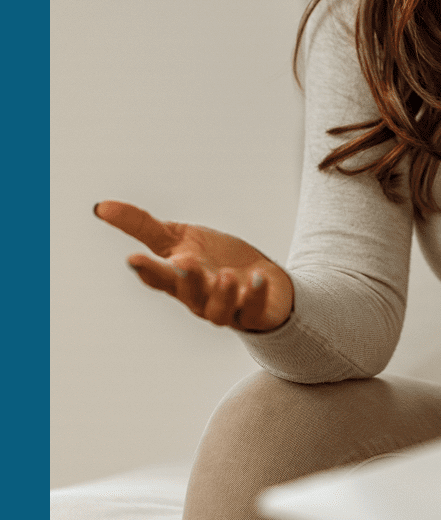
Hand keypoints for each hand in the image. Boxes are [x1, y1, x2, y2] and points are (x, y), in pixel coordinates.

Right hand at [94, 200, 293, 331]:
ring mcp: (227, 307)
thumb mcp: (177, 238)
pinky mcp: (255, 313)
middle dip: (186, 281)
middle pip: (187, 294)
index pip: (158, 277)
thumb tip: (100, 207)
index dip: (147, 270)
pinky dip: (255, 297)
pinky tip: (257, 278)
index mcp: (177, 279)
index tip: (135, 258)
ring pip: (218, 310)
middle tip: (186, 264)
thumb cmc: (213, 260)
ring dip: (221, 294)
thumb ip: (140, 225)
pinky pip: (254, 311)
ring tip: (225, 276)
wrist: (260, 279)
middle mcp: (199, 298)